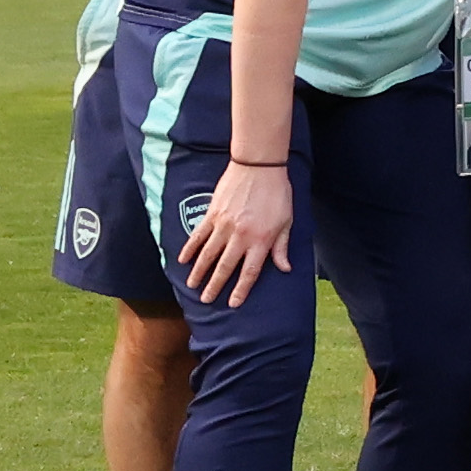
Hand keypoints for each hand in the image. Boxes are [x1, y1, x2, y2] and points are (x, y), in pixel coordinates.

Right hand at [184, 155, 295, 304]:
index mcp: (262, 240)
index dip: (242, 289)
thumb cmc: (278, 193)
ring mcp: (224, 226)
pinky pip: (198, 236)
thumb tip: (285, 268)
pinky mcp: (212, 215)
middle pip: (225, 267)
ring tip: (192, 285)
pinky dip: (189, 249)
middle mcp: (241, 236)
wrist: (259, 167)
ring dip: (199, 272)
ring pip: (208, 254)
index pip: (250, 271)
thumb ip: (282, 246)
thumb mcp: (287, 221)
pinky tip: (182, 261)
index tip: (234, 303)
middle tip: (206, 300)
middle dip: (215, 286)